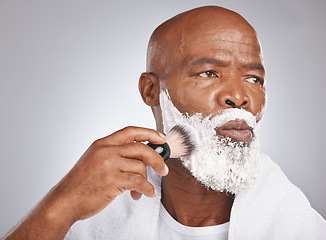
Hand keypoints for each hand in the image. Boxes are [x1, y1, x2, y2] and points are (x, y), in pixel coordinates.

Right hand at [49, 126, 167, 222]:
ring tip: (141, 190)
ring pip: (141, 167)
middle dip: (157, 159)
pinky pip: (139, 182)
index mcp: (102, 143)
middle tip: (163, 169)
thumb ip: (114, 154)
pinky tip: (146, 194)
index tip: (161, 139)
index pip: (130, 131)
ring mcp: (109, 165)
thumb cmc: (80, 183)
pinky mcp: (113, 181)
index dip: (149, 133)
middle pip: (141, 148)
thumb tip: (140, 157)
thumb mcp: (94, 160)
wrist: (65, 200)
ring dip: (146, 180)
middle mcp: (106, 151)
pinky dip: (147, 189)